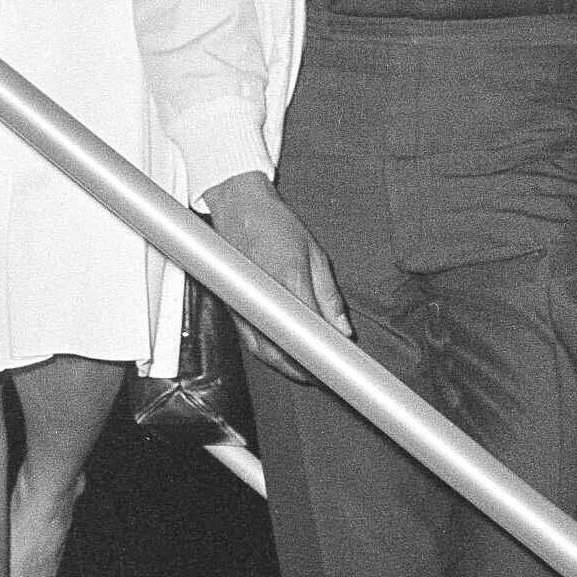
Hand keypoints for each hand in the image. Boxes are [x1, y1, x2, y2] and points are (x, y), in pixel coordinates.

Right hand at [202, 174, 352, 375]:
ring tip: (305, 369)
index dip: (325, 353)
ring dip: (286, 366)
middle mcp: (264, 295)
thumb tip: (342, 328)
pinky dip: (267, 353)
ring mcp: (245, 302)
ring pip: (264, 352)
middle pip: (284, 350)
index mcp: (289, 280)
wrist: (239, 204)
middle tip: (323, 373)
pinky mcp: (233, 305)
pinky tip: (281, 355)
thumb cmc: (275, 223)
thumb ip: (329, 294)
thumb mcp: (313, 252)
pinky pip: (250, 341)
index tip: (337, 363)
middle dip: (305, 368)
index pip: (311, 331)